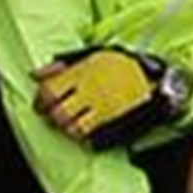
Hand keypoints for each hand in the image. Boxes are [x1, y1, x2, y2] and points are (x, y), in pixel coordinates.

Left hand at [34, 46, 192, 150]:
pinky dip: (82, 138)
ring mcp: (101, 109)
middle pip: (58, 113)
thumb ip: (62, 64)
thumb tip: (34, 74)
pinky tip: (83, 133)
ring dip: (66, 129)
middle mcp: (89, 91)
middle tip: (53, 117)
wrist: (157, 76)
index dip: (40, 101)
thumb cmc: (124, 64)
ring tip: (70, 124)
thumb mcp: (92, 54)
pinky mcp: (113, 123)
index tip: (40, 105)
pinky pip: (89, 138)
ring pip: (71, 128)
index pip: (48, 91)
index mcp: (82, 72)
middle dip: (52, 118)